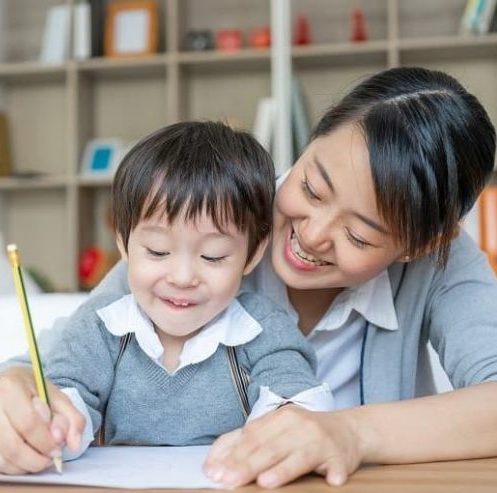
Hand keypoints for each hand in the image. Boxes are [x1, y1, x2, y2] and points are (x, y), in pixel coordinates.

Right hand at [0, 367, 85, 473]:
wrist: (12, 386)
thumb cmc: (36, 392)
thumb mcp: (59, 398)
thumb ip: (73, 419)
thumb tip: (74, 444)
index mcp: (11, 387)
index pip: (28, 422)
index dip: (45, 441)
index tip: (58, 450)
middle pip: (13, 445)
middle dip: (36, 458)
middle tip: (50, 459)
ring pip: (3, 458)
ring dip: (26, 466)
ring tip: (41, 459)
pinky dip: (14, 467)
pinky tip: (26, 459)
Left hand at [204, 405, 363, 487]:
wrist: (347, 429)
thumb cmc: (303, 433)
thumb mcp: (275, 430)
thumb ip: (245, 443)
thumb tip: (212, 464)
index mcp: (280, 417)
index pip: (252, 435)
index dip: (232, 453)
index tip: (215, 471)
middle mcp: (298, 425)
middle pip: (270, 447)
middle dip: (247, 465)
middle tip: (229, 480)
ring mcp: (320, 440)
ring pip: (298, 456)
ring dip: (283, 470)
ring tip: (265, 482)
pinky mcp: (340, 456)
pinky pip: (336, 465)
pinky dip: (334, 473)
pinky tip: (330, 481)